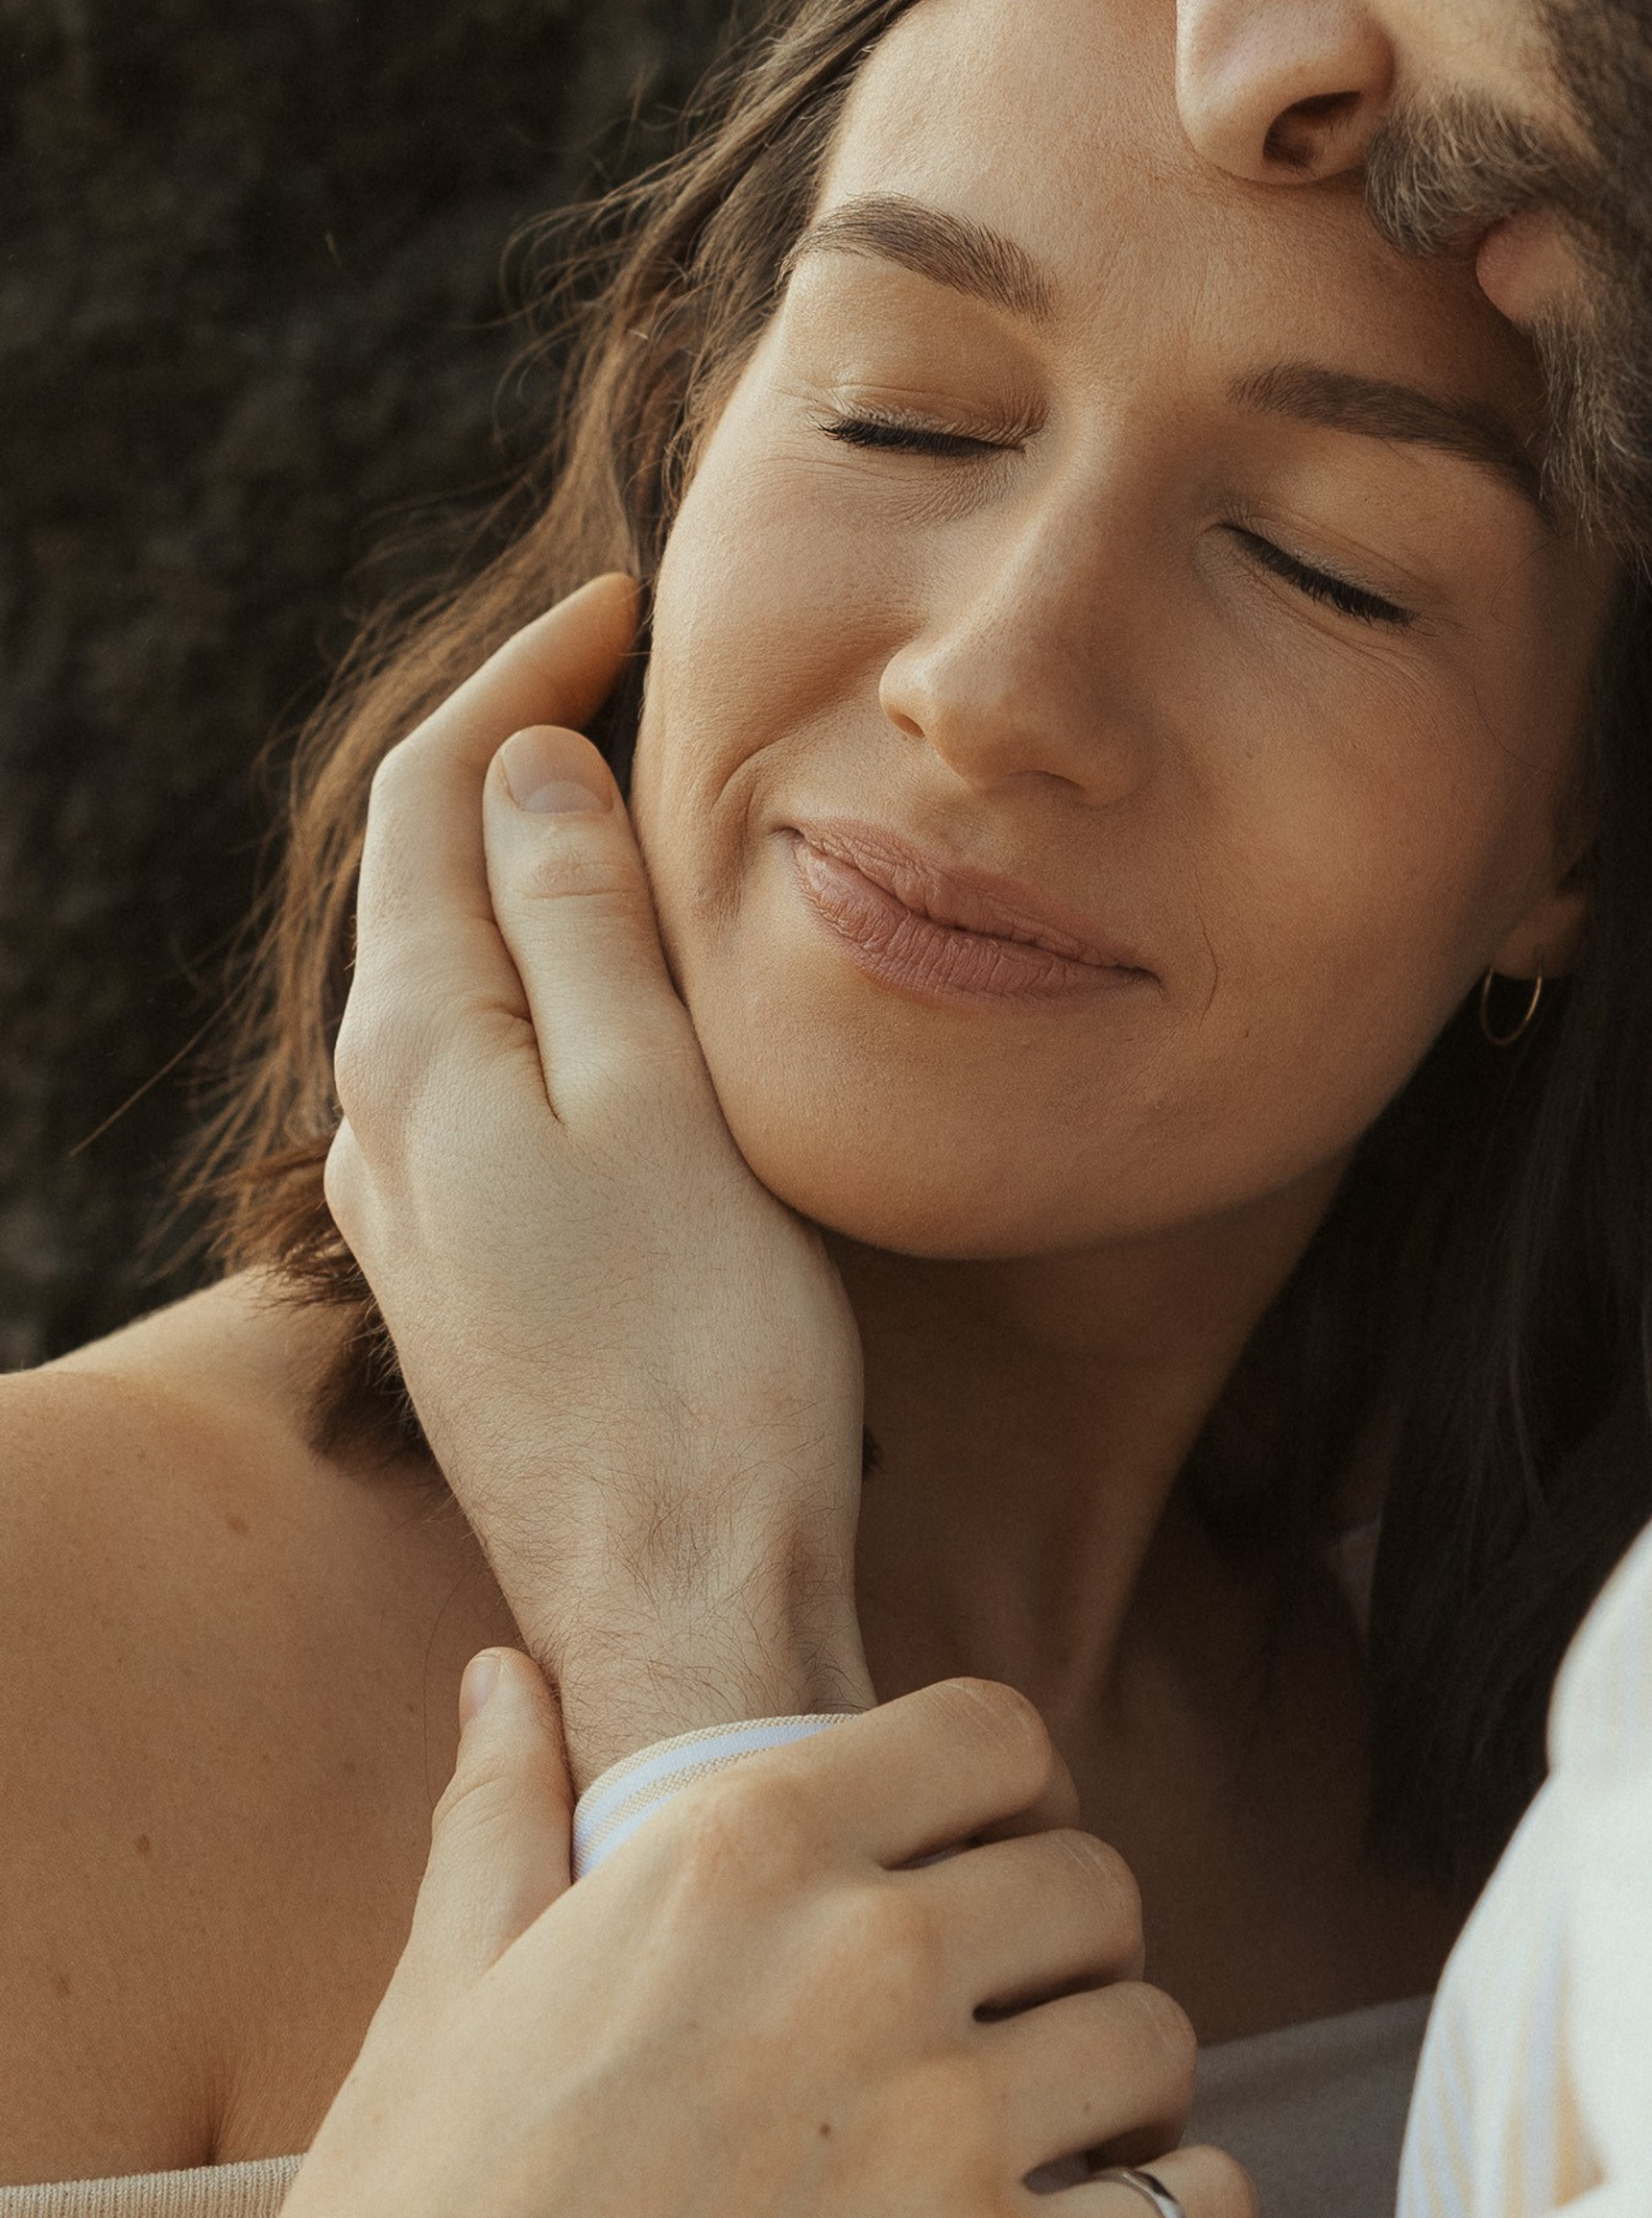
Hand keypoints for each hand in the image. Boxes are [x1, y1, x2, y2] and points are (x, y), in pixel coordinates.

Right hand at [0, 1657, 1253, 2217]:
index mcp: (733, 1856)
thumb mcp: (440, 1999)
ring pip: (1158, 2039)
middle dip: (1070, 1949)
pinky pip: (1199, 2212)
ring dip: (1129, 2087)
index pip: (996, 1738)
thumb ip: (502, 1814)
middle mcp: (861, 1963)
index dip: (1009, 1802)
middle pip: (1095, 1886)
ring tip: (1063, 2141)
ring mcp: (946, 2138)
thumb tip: (510, 1672)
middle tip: (1018, 2029)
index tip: (984, 1872)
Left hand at [324, 573, 867, 1779]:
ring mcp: (416, 1212)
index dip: (516, 682)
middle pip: (421, 880)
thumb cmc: (705, 1364)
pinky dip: (543, 979)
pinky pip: (482, 1069)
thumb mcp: (660, 1104)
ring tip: (642, 809)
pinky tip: (621, 998)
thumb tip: (526, 762)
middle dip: (512, 757)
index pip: (429, 799)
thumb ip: (581, 924)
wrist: (685, 1610)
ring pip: (451, 977)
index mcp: (419, 1057)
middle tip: (633, 679)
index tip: (619, 607)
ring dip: (528, 872)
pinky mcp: (467, 1278)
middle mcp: (381, 1127)